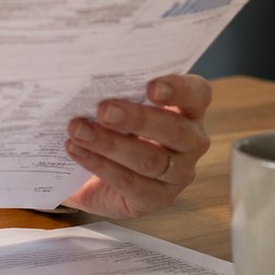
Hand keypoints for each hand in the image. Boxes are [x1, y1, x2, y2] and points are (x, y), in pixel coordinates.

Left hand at [60, 74, 211, 217]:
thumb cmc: (110, 124)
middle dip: (136, 119)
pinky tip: (77, 150)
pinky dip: (99, 164)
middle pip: (174, 129)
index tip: (151, 87)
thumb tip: (81, 75)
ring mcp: (178, 173)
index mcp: (188, 108)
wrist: (93, 174)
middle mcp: (191, 141)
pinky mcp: (157, 198)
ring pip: (150, 159)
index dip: (178, 89)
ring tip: (78, 130)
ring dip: (110, 144)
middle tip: (103, 110)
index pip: (197, 94)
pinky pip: (129, 182)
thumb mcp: (115, 102)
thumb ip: (112, 88)